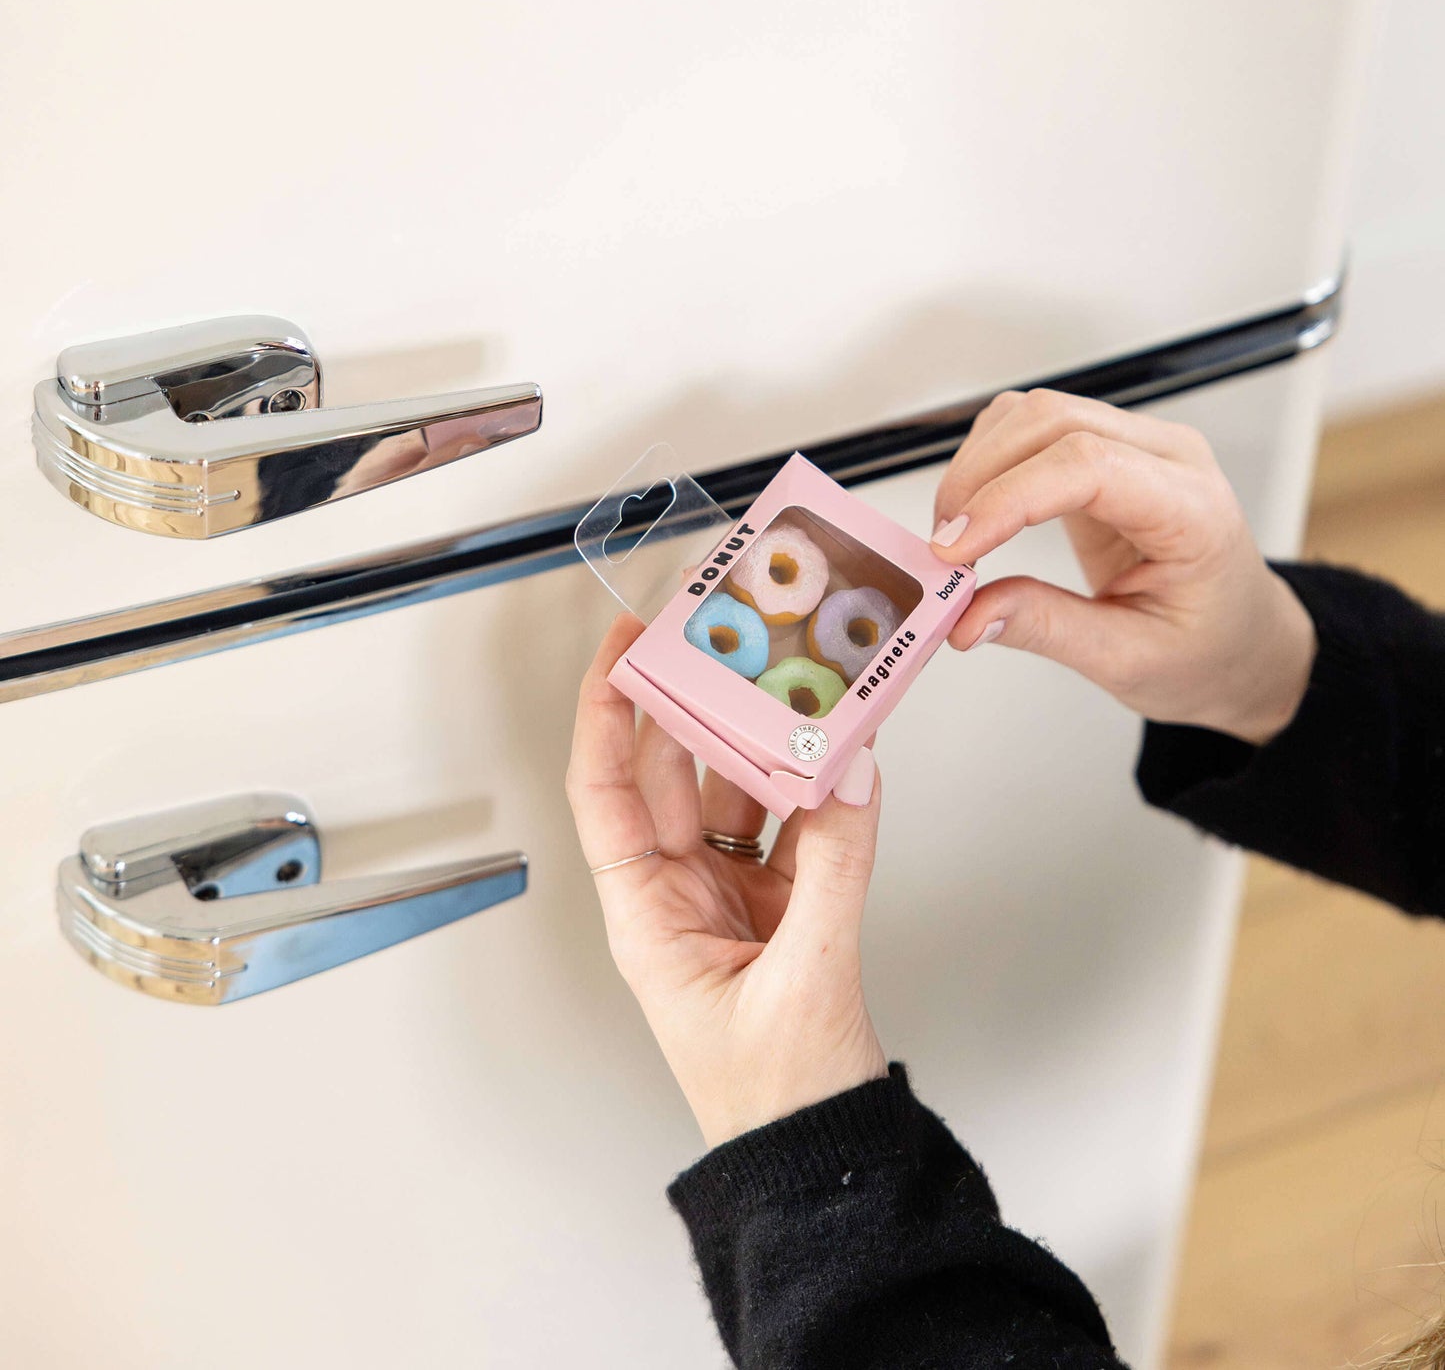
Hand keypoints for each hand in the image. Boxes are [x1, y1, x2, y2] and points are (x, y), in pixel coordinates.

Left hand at [566, 615, 886, 1147]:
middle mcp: (679, 895)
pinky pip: (794, 827)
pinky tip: (838, 754)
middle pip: (672, 773)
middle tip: (724, 639)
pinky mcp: (784, 906)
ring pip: (737, 792)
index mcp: (647, 916)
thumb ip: (834, 867)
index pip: (606, 790)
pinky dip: (817, 790)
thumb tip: (851, 772)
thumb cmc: (777, 1100)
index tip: (623, 645)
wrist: (821, 1158)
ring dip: (763, 740)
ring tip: (789, 682)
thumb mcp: (804, 978)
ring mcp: (732, 897)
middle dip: (694, 703)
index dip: (606, 712)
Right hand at [930, 388, 1316, 744]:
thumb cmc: (1206, 651)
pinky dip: (988, 463)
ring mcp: (1136, 445)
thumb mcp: (1130, 660)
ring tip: (956, 538)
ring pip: (1032, 414)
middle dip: (979, 479)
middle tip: (942, 551)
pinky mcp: (1104, 451)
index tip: (953, 549)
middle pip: (1051, 421)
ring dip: (977, 467)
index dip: (1007, 499)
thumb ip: (1047, 629)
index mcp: (1192, 509)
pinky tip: (977, 515)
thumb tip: (966, 616)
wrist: (1241, 641)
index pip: (1088, 466)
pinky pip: (1031, 429)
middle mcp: (1167, 457)